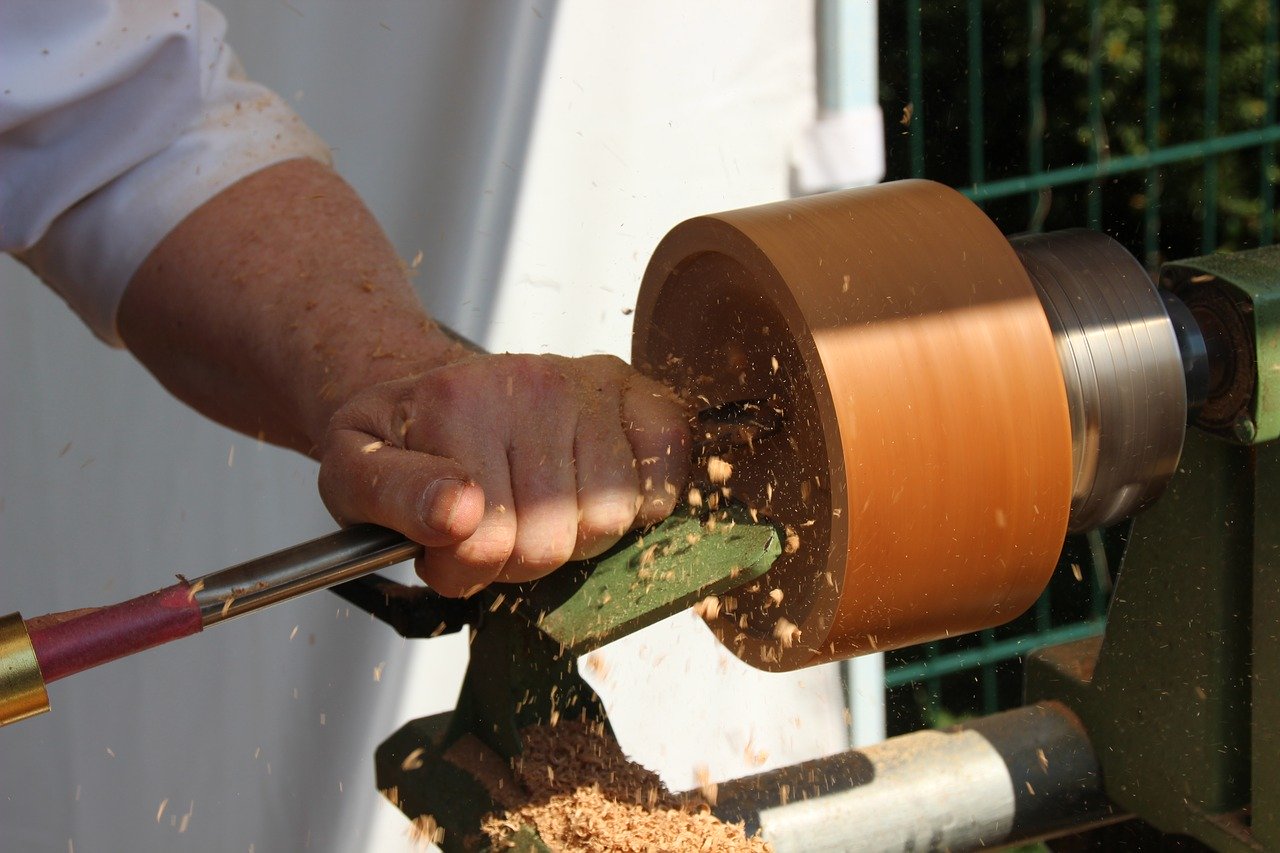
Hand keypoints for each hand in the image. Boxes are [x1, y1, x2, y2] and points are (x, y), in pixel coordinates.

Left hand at [317, 353, 690, 596]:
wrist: (444, 394)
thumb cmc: (403, 443)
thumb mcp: (352, 472)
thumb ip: (390, 495)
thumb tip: (459, 512)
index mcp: (456, 403)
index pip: (485, 544)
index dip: (464, 569)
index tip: (445, 548)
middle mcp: (532, 382)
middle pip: (552, 539)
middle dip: (520, 559)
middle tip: (495, 528)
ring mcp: (592, 385)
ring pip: (610, 518)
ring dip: (577, 537)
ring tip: (542, 507)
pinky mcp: (641, 395)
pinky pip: (665, 478)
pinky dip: (639, 504)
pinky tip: (594, 490)